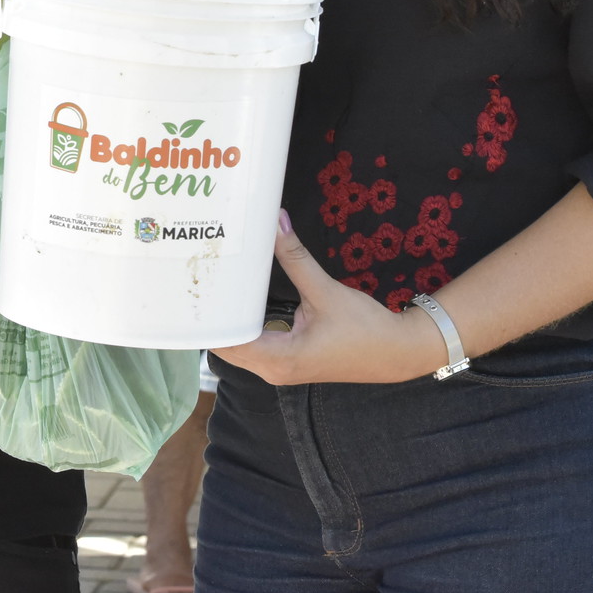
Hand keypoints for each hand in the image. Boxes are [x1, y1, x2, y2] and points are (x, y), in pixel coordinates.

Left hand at [211, 212, 451, 385]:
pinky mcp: (289, 362)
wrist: (399, 352)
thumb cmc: (366, 329)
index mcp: (278, 360)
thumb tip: (275, 222)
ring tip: (212, 285)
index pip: (225, 341)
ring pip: (240, 345)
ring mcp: (280, 369)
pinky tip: (238, 300)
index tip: (192, 287)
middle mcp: (273, 370)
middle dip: (213, 314)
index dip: (206, 317)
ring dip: (228, 319)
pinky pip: (255, 344)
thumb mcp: (325, 291)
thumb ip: (295, 258)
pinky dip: (244, 325)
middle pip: (227, 344)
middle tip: (198, 277)